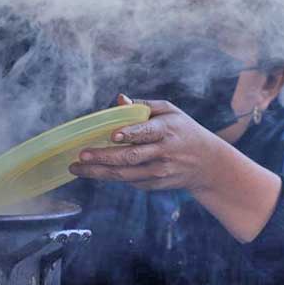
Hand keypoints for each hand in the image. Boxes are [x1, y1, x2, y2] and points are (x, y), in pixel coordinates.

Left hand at [69, 94, 223, 191]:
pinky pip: (129, 181)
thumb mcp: (170, 112)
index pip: (147, 132)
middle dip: (103, 157)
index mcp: (167, 130)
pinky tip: (93, 171)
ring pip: (125, 174)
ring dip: (98, 172)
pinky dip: (110, 176)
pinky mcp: (155, 184)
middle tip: (81, 155)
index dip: (130, 134)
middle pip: (130, 157)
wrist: (207, 164)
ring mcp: (159, 171)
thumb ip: (143, 106)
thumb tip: (119, 100)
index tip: (113, 135)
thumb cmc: (183, 130)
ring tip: (76, 168)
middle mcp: (164, 153)